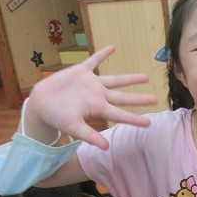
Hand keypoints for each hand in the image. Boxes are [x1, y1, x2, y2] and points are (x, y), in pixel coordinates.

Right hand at [25, 46, 157, 148]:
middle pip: (123, 97)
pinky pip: (94, 61)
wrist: (41, 103)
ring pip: (115, 79)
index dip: (135, 119)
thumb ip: (89, 136)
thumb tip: (106, 148)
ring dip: (129, 78)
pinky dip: (102, 54)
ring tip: (145, 77)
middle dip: (139, 98)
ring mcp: (91, 84)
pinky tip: (112, 48)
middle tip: (155, 99)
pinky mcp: (81, 72)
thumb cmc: (56, 117)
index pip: (120, 115)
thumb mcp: (73, 127)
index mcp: (98, 109)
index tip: (149, 123)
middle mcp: (98, 96)